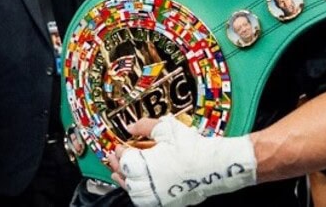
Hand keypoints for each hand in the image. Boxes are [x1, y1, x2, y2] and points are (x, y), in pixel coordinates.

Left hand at [107, 116, 256, 206]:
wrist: (214, 166)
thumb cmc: (192, 147)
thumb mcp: (168, 128)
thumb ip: (145, 126)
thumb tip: (131, 126)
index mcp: (144, 164)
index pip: (124, 159)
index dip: (119, 152)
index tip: (118, 147)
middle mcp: (148, 183)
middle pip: (125, 177)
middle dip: (117, 167)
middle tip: (111, 160)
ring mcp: (157, 195)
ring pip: (133, 192)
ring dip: (125, 183)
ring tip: (119, 176)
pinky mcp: (166, 201)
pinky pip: (145, 201)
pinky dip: (138, 194)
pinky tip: (138, 188)